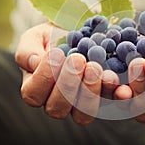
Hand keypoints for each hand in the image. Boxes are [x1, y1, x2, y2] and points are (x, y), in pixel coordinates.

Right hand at [15, 23, 130, 124]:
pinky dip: (114, 94)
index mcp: (37, 89)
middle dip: (68, 85)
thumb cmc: (54, 36)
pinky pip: (109, 103)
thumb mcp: (37, 37)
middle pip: (57, 108)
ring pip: (83, 113)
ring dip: (89, 92)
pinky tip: (116, 80)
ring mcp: (82, 103)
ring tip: (95, 67)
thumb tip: (33, 63)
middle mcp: (58, 101)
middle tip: (78, 60)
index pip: (34, 94)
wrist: (80, 31)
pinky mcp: (103, 98)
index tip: (56, 53)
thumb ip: (27, 50)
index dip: (43, 77)